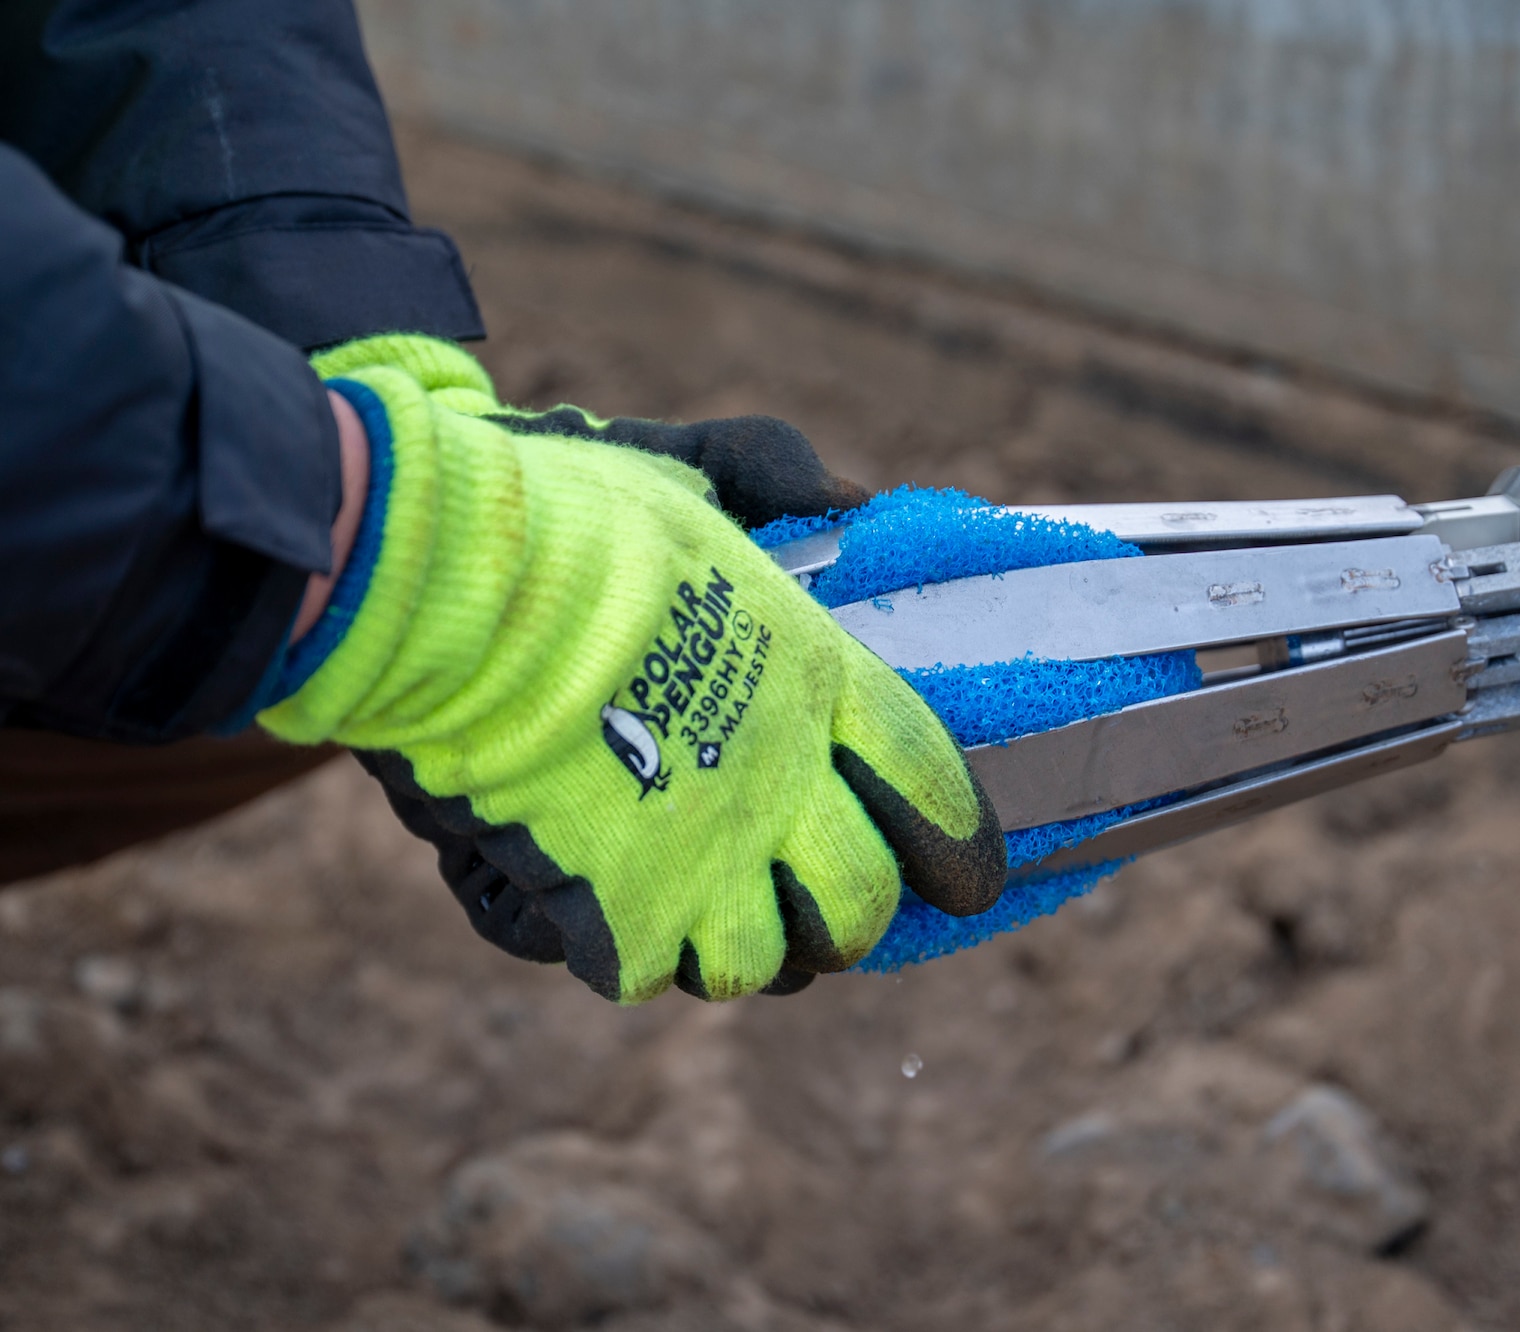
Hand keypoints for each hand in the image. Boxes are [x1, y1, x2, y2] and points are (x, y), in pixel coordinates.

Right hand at [263, 334, 1005, 1001]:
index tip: (965, 875)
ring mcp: (701, 854)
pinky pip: (650, 974)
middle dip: (849, 918)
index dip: (961, 844)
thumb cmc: (561, 510)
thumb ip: (774, 473)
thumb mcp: (684, 466)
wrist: (444, 577)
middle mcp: (782, 781)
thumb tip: (857, 500)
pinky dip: (632, 952)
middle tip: (817, 906)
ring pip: (761, 964)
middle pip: (862, 903)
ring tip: (705, 912)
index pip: (934, 787)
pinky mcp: (613, 906)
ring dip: (737, 946)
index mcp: (820, 679)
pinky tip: (612, 910)